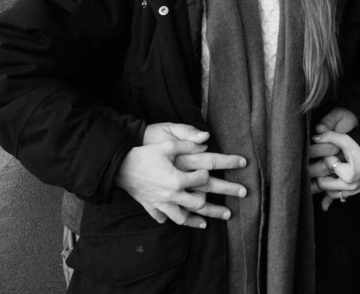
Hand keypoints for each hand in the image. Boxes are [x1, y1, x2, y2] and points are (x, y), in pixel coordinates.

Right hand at [118, 124, 247, 227]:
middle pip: (200, 202)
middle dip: (221, 201)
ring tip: (219, 218)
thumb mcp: (166, 144)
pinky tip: (190, 222)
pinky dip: (180, 220)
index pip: (204, 176)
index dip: (217, 170)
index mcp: (177, 178)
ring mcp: (162, 203)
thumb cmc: (144, 153)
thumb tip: (206, 137)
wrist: (118, 167)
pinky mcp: (153, 206)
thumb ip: (187, 141)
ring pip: (185, 216)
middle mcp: (172, 194)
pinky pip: (168, 218)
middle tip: (241, 196)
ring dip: (203, 218)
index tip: (231, 166)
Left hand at [308, 107, 357, 195]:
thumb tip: (314, 137)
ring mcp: (354, 190)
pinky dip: (332, 193)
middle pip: (324, 184)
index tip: (329, 151)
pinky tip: (327, 192)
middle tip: (319, 164)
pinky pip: (339, 197)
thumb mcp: (347, 139)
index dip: (326, 156)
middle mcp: (352, 186)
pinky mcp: (355, 192)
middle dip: (320, 173)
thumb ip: (330, 136)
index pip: (328, 165)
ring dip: (325, 184)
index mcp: (350, 174)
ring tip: (323, 173)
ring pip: (330, 193)